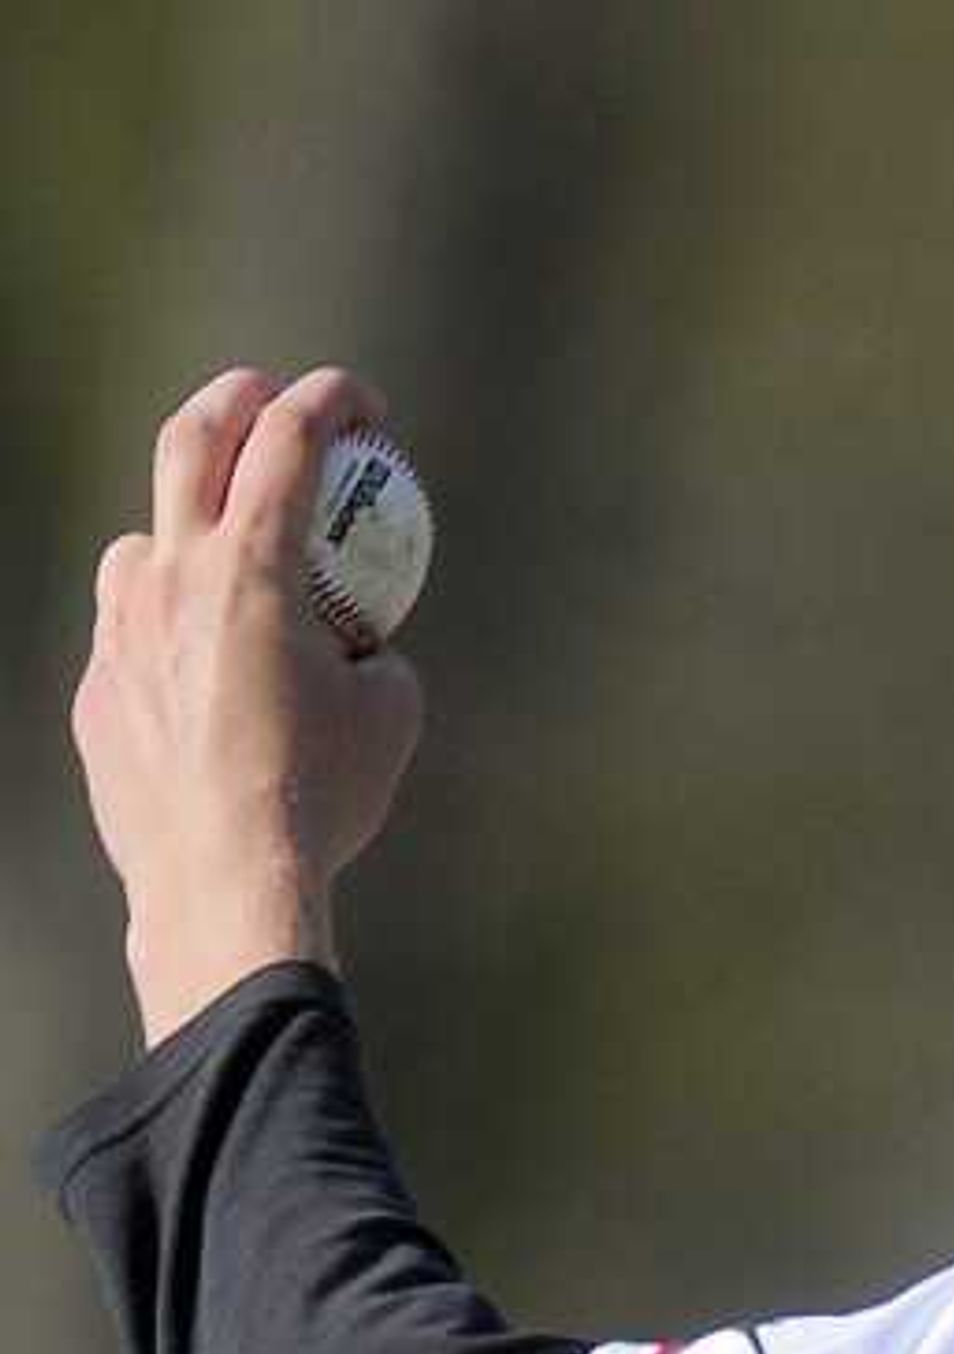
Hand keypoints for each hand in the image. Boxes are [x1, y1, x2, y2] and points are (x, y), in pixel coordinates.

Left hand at [70, 365, 425, 1046]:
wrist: (223, 885)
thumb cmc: (321, 801)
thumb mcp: (390, 720)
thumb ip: (375, 656)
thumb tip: (364, 648)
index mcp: (255, 567)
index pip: (291, 441)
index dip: (332, 402)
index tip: (361, 404)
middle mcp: (173, 576)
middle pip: (192, 441)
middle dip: (237, 402)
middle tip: (266, 402)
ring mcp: (119, 629)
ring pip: (143, 544)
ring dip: (186, 536)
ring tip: (223, 570)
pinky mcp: (96, 691)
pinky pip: (130, 641)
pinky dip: (170, 642)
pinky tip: (203, 690)